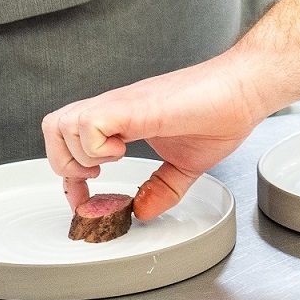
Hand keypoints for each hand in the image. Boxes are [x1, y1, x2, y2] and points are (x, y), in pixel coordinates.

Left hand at [43, 56, 277, 220]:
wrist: (246, 88)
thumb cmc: (221, 113)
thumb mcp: (186, 164)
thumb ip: (163, 188)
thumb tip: (143, 211)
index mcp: (123, 120)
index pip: (69, 140)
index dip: (68, 178)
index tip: (85, 200)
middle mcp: (116, 109)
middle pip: (53, 126)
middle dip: (64, 164)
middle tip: (94, 179)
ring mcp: (123, 105)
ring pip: (63, 124)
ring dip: (79, 155)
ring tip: (109, 163)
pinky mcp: (136, 106)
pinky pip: (90, 123)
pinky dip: (96, 147)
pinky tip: (122, 152)